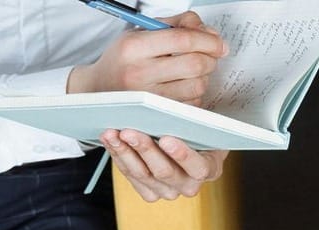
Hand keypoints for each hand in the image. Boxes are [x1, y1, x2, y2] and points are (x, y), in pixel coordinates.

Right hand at [68, 12, 227, 105]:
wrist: (99, 90)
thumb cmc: (123, 60)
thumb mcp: (141, 33)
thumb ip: (175, 25)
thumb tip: (208, 32)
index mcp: (133, 47)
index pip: (182, 40)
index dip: (208, 40)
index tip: (219, 43)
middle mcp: (138, 74)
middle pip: (194, 64)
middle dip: (211, 58)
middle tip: (211, 55)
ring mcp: (148, 99)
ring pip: (197, 86)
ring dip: (204, 76)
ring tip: (193, 70)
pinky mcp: (157, 116)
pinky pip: (192, 103)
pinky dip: (196, 93)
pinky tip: (185, 86)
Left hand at [101, 129, 227, 201]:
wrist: (190, 143)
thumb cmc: (196, 130)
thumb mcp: (201, 124)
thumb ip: (189, 122)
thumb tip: (165, 111)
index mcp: (209, 169)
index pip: (198, 167)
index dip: (182, 155)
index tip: (166, 139)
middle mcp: (189, 186)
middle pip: (165, 172)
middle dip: (145, 149)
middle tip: (129, 132)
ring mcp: (168, 191)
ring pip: (143, 175)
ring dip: (125, 153)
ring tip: (112, 134)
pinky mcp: (150, 193)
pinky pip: (132, 177)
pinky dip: (119, 157)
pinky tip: (111, 142)